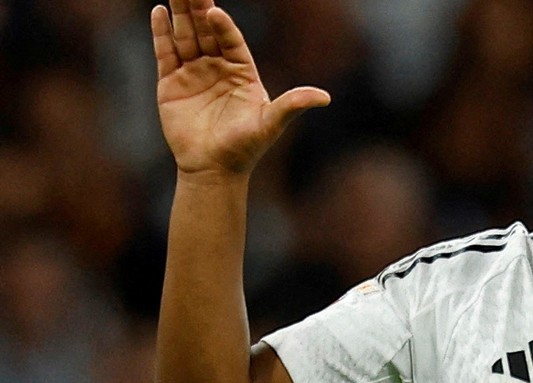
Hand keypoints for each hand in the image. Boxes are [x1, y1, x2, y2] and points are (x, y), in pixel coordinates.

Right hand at [151, 0, 329, 174]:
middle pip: (207, 31)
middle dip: (199, 8)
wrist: (213, 169)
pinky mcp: (171, 82)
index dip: (224, 26)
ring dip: (180, 13)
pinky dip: (162, 32)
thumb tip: (325, 97)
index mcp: (242, 72)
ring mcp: (194, 72)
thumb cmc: (245, 148)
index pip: (231, 40)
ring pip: (186, 36)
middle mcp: (218, 67)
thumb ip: (293, 105)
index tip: (215, 11)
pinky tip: (160, 12)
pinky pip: (166, 52)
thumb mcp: (270, 124)